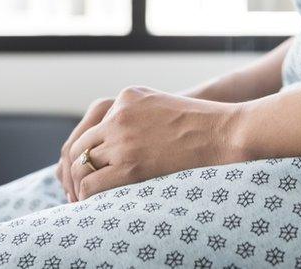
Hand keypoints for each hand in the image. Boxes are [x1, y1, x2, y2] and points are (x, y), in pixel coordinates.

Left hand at [58, 85, 242, 200]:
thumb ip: (137, 115)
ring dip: (81, 184)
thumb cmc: (201, 124)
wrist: (223, 132)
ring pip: (81, 165)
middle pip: (79, 146)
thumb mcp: (162, 105)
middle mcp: (118, 114)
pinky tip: (95, 203)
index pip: (89, 128)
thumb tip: (120, 142)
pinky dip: (87, 195)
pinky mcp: (130, 163)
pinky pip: (92, 183)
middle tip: (81, 189)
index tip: (88, 170)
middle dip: (77, 170)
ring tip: (88, 199)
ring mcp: (122, 137)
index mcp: (125, 97)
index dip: (86, 153)